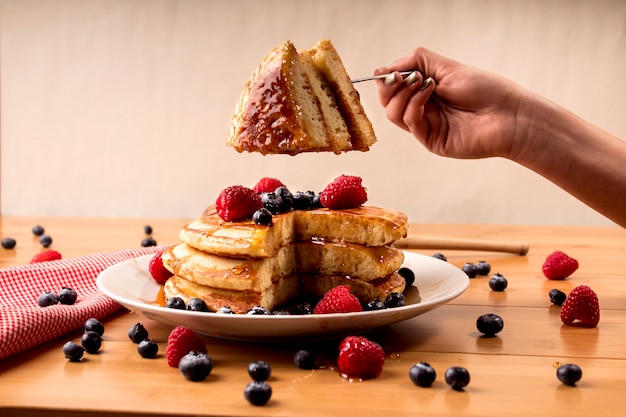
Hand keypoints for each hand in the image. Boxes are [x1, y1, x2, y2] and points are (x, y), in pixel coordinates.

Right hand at [376, 47, 528, 158]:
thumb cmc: (486, 90)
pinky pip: (410, 121)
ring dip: (402, 93)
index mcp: (426, 92)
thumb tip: (386, 67)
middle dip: (389, 87)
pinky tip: (429, 90)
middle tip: (399, 76)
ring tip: (421, 81)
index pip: (394, 87)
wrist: (508, 114)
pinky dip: (414, 103)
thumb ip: (417, 61)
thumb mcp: (448, 67)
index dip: (387, 78)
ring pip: (393, 113)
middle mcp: (423, 109)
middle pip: (388, 102)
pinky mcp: (431, 140)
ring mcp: (426, 126)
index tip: (391, 70)